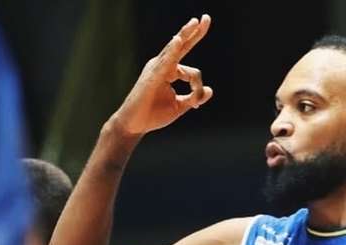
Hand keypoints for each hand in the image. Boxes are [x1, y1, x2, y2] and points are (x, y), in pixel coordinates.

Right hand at [112, 15, 212, 135]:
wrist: (134, 124)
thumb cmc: (154, 114)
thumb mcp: (180, 106)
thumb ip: (195, 97)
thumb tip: (211, 90)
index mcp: (170, 72)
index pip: (192, 72)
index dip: (198, 89)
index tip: (195, 104)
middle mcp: (163, 65)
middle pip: (181, 46)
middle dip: (194, 32)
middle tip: (206, 18)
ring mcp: (156, 68)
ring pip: (176, 51)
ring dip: (186, 35)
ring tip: (197, 22)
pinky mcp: (152, 76)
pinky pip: (165, 61)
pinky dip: (172, 51)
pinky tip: (178, 40)